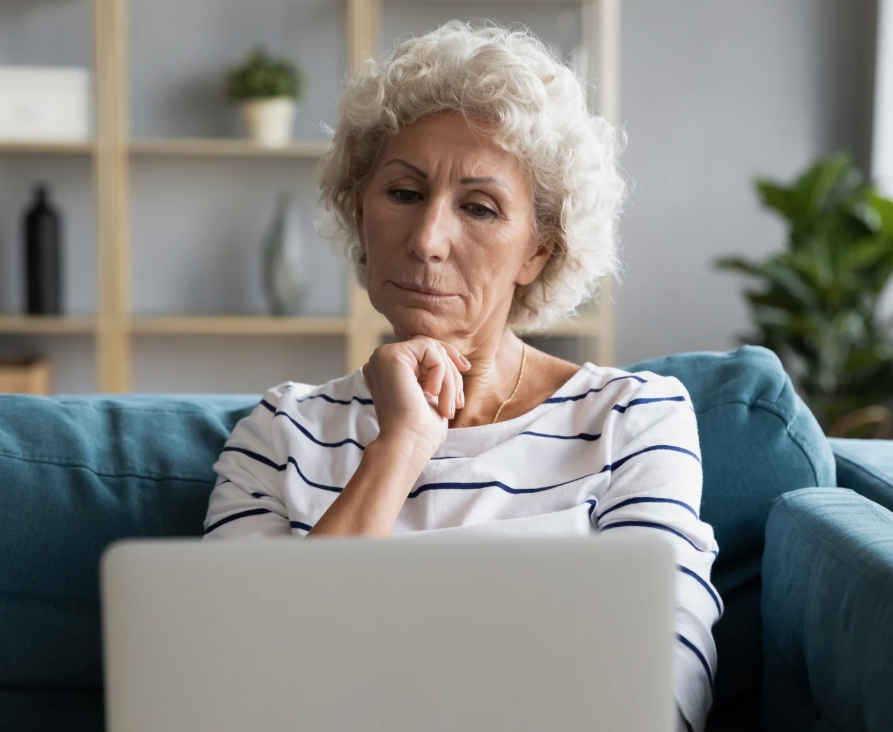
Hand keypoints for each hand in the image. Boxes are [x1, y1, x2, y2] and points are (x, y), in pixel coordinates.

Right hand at [362, 336, 470, 457]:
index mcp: (389, 370)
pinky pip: (429, 349)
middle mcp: (382, 360)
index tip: (466, 368)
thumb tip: (459, 360)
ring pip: (432, 348)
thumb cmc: (420, 430)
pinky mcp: (390, 355)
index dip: (447, 357)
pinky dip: (441, 372)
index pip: (423, 351)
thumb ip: (437, 374)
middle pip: (430, 347)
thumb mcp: (433, 395)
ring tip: (447, 405)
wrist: (406, 445)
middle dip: (452, 372)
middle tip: (457, 401)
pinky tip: (433, 393)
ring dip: (449, 378)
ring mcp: (383, 356)